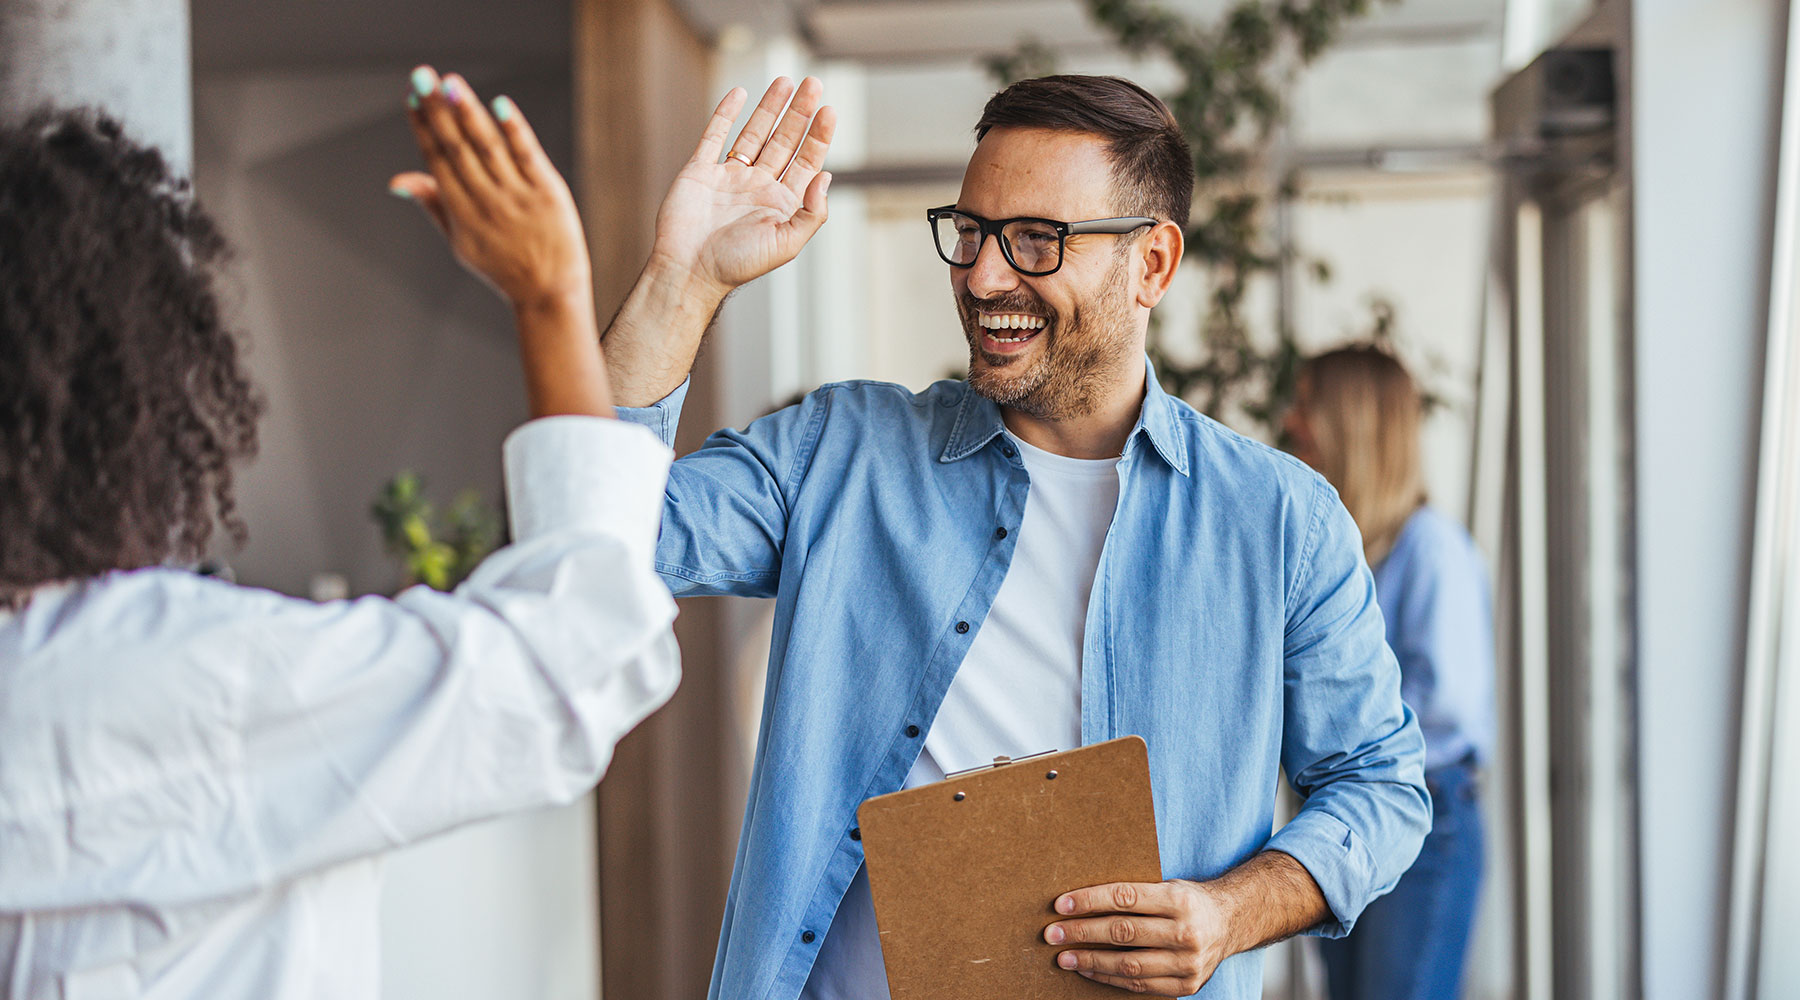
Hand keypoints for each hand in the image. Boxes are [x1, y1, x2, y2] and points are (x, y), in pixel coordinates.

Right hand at [390, 66, 590, 311]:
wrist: (550, 294)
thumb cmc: (503, 267)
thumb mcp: (461, 242)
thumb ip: (432, 205)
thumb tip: (397, 180)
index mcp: (460, 214)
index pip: (437, 161)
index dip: (422, 127)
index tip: (412, 96)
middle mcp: (486, 203)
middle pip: (457, 149)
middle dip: (437, 111)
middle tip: (422, 76)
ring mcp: (517, 198)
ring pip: (488, 148)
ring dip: (468, 114)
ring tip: (451, 84)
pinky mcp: (548, 194)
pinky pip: (528, 156)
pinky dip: (513, 130)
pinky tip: (499, 105)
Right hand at [650, 77, 835, 299]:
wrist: (689, 270)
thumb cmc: (737, 265)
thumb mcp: (786, 244)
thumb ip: (811, 213)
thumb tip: (826, 177)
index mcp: (780, 202)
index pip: (806, 161)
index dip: (819, 136)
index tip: (829, 110)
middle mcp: (757, 186)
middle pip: (784, 140)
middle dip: (799, 112)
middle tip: (813, 83)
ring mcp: (729, 176)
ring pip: (754, 133)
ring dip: (770, 107)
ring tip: (786, 81)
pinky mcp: (700, 171)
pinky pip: (714, 136)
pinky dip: (725, 114)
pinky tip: (739, 94)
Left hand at [1043, 879, 1230, 995]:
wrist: (1230, 923)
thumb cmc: (1188, 901)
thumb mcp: (1168, 886)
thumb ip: (1134, 894)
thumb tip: (1080, 899)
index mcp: (1179, 899)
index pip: (1124, 898)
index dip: (1089, 901)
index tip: (1061, 905)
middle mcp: (1186, 931)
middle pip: (1122, 932)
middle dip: (1082, 933)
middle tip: (1052, 933)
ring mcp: (1188, 962)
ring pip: (1128, 964)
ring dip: (1090, 961)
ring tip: (1064, 957)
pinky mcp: (1187, 985)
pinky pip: (1139, 984)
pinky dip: (1109, 978)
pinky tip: (1088, 970)